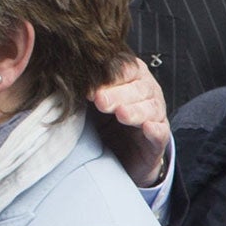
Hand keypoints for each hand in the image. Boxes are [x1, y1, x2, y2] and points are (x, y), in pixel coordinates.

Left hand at [88, 55, 170, 186]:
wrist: (118, 156)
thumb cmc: (101, 123)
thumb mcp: (91, 105)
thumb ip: (85, 92)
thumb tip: (63, 82)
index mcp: (130, 78)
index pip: (126, 69)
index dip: (109, 77)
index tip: (89, 88)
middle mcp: (145, 93)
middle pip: (138, 88)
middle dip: (118, 94)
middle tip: (100, 100)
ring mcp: (154, 116)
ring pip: (150, 108)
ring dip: (135, 110)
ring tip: (121, 114)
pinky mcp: (158, 141)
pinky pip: (161, 132)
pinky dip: (155, 130)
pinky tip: (147, 127)